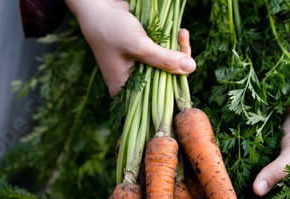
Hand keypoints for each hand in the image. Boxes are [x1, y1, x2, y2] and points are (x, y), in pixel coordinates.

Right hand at [65, 0, 195, 95]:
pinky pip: (163, 55)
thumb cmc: (111, 29)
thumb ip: (164, 59)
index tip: (187, 70)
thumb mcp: (139, 46)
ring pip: (166, 67)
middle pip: (164, 82)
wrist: (98, 6)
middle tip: (184, 43)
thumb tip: (191, 68)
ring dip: (178, 51)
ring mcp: (138, 68)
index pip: (156, 99)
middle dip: (179, 64)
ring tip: (181, 34)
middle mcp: (132, 82)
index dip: (175, 88)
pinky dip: (173, 44)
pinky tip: (179, 32)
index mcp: (125, 90)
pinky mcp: (144, 55)